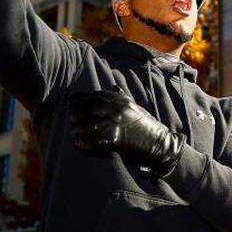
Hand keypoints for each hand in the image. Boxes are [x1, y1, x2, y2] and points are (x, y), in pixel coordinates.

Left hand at [69, 88, 183, 178]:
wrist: (160, 143)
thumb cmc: (146, 126)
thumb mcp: (135, 107)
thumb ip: (122, 97)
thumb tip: (114, 86)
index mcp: (121, 100)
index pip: (94, 96)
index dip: (80, 99)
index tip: (71, 103)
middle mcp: (117, 109)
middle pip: (88, 109)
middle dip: (76, 114)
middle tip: (71, 120)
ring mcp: (116, 123)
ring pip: (88, 124)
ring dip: (78, 129)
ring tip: (75, 132)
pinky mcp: (116, 139)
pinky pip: (94, 141)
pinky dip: (83, 143)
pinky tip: (77, 144)